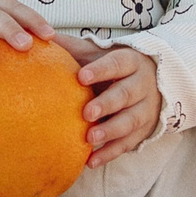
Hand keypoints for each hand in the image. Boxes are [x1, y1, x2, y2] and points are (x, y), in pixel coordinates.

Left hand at [75, 46, 160, 166]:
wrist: (154, 82)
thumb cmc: (114, 67)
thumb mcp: (99, 53)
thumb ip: (73, 47)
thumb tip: (41, 34)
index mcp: (131, 62)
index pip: (117, 64)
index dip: (101, 70)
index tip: (81, 77)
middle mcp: (142, 85)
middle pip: (126, 94)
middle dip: (107, 104)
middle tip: (86, 113)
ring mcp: (145, 110)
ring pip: (130, 121)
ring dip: (110, 131)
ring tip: (90, 139)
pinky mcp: (143, 131)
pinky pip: (127, 143)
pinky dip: (110, 153)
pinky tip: (91, 161)